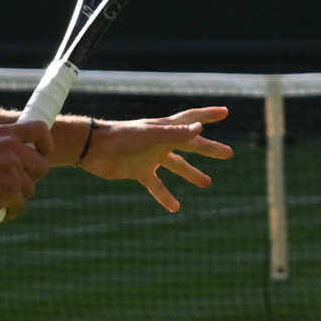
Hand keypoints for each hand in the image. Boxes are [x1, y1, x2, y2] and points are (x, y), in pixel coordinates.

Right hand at [0, 121, 40, 223]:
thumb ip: (5, 147)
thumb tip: (30, 156)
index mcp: (4, 134)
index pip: (40, 129)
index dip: (46, 144)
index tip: (42, 154)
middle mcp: (11, 148)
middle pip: (42, 166)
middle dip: (31, 178)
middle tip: (12, 185)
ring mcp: (12, 169)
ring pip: (30, 189)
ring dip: (16, 197)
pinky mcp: (10, 191)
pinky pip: (21, 205)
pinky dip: (11, 211)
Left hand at [58, 107, 236, 212]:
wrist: (92, 149)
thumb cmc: (120, 138)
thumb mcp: (150, 137)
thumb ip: (174, 134)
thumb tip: (199, 129)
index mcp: (164, 129)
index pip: (191, 119)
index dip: (208, 115)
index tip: (225, 112)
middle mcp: (160, 142)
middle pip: (190, 144)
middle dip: (209, 148)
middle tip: (229, 154)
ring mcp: (150, 157)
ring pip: (176, 165)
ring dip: (191, 173)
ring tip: (207, 183)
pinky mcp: (139, 171)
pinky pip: (156, 185)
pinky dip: (165, 195)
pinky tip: (175, 208)